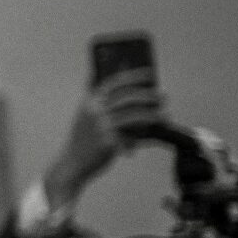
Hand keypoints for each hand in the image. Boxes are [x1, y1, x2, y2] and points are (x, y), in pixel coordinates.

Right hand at [42, 68, 166, 208]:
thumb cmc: (85, 140)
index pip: (114, 82)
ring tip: (165, 115)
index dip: (134, 76)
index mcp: (90, 101)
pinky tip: (155, 131)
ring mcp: (101, 126)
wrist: (72, 164)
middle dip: (148, 95)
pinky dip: (146, 132)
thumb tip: (128, 95)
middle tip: (163, 96)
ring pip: (134, 114)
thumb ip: (103, 104)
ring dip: (153, 114)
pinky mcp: (108, 141)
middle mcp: (94, 111)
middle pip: (127, 96)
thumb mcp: (87, 117)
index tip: (151, 73)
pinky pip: (133, 133)